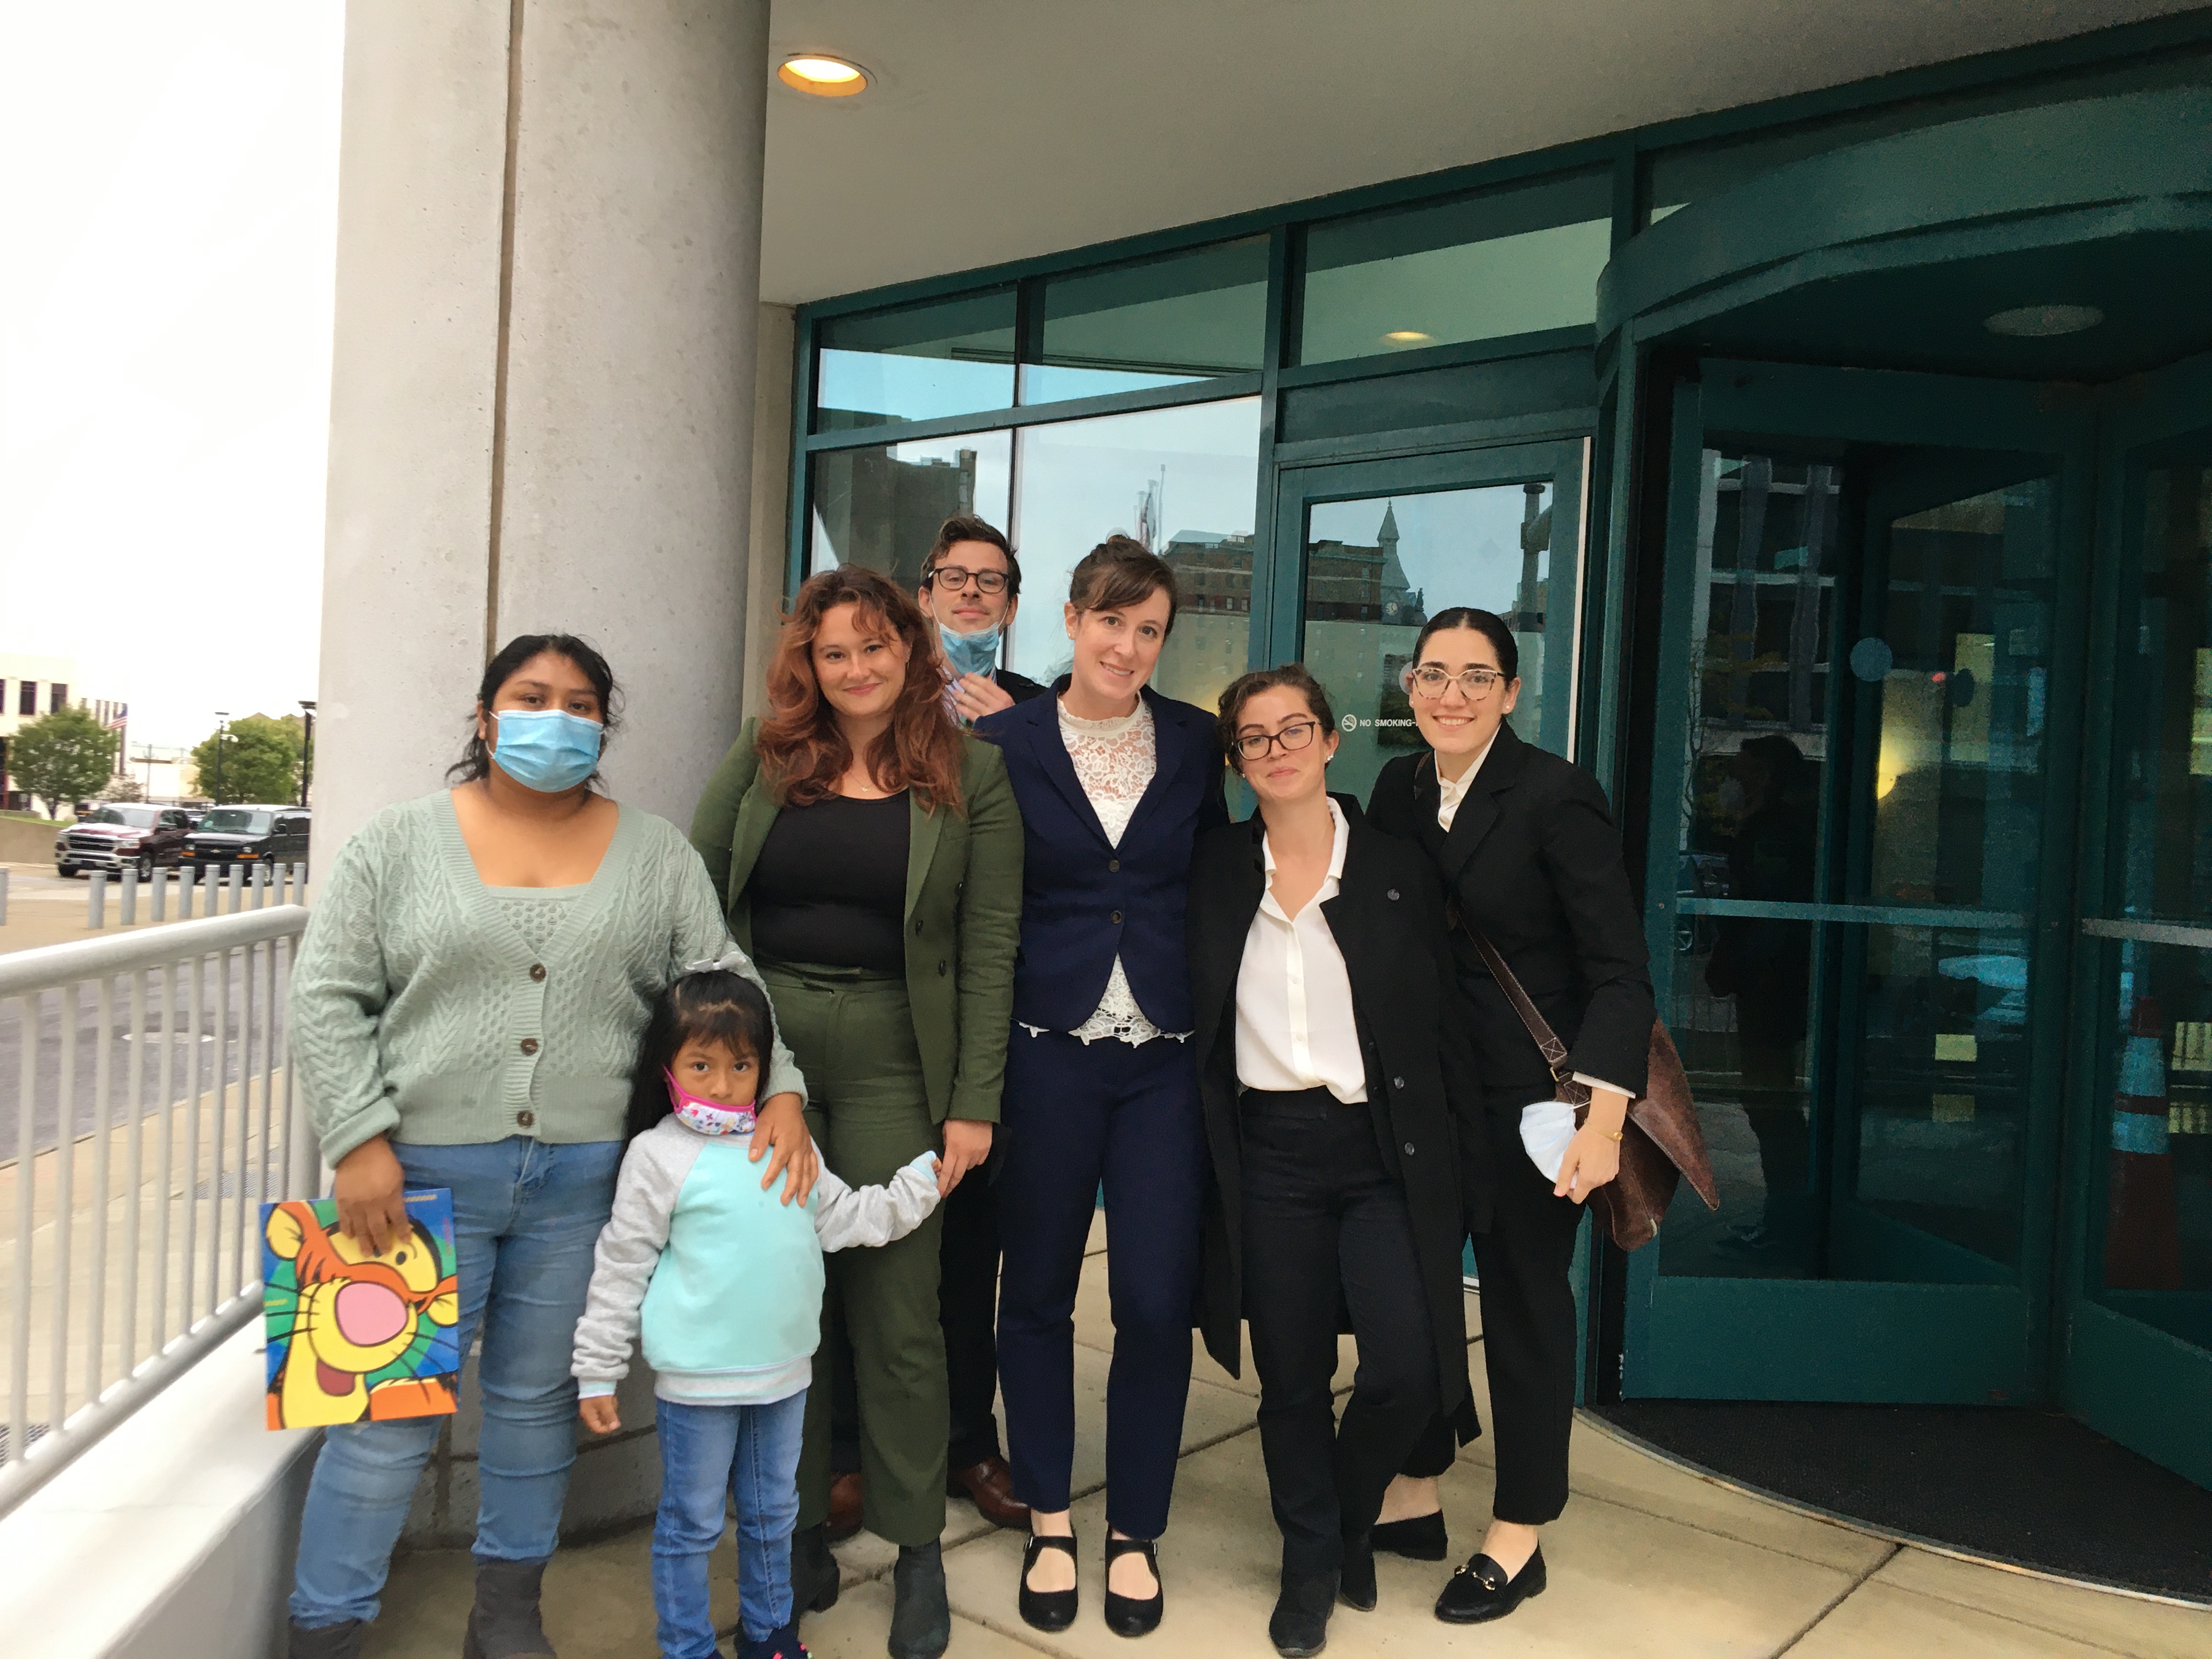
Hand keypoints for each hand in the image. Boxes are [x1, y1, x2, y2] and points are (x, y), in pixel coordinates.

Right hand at [333, 1136, 408, 1253]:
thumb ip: (397, 1196)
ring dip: (364, 1242)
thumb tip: (396, 1212)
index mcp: (390, 1197)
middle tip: (385, 1252)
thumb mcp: (398, 1177)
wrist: (358, 1150)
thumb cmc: (383, 1161)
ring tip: (367, 1253)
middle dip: (383, 1242)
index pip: (398, 1220)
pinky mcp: (341, 1202)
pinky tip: (350, 1237)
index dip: (402, 1232)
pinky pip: (344, 1221)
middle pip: (378, 1229)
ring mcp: (355, 1205)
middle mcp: (373, 1205)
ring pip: (360, 1230)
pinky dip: (347, 1230)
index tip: (405, 1241)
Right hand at [579, 1395, 620, 1434]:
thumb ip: (610, 1417)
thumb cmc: (598, 1392)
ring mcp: (592, 1406)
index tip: (616, 1425)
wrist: (595, 1376)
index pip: (597, 1429)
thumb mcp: (606, 1405)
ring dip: (611, 1407)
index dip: (607, 1429)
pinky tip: (611, 1396)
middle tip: (613, 1406)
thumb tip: (615, 1427)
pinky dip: (610, 1402)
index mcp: (588, 1416)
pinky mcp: (596, 1400)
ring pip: (605, 1413)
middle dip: (610, 1414)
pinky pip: (605, 1406)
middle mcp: (589, 1413)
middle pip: (602, 1421)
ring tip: (611, 1398)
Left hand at [750, 1092, 818, 1204]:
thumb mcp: (763, 1124)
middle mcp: (799, 1148)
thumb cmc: (774, 1114)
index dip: (772, 1175)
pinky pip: (814, 1165)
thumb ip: (759, 1141)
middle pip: (797, 1172)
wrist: (788, 1102)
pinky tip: (810, 1187)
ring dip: (805, 1188)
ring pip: (808, 1172)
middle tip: (785, 1202)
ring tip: (801, 1202)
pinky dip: (813, 1177)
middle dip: (792, 1189)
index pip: (779, 1162)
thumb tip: (753, 1158)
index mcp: (787, 1142)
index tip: (764, 1187)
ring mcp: (806, 1148)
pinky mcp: (809, 1148)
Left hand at [938, 1118, 992, 1195]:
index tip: (939, 1194)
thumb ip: (947, 1146)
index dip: (943, 1185)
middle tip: (946, 1191)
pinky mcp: (987, 1149)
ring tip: (959, 1160)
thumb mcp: (946, 1131)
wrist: (977, 1107)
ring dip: (962, 1167)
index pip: (947, 1173)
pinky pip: (979, 1160)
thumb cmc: (957, 1117)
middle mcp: (966, 1154)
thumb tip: (946, 1158)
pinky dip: (973, 1160)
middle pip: (958, 1175)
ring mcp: (978, 1153)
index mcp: (954, 1149)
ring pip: (969, 1167)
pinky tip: (971, 1153)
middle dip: (951, 1185)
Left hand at [951, 672, 1015, 722]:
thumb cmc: (1011, 716)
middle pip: (978, 692)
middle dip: (967, 685)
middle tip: (960, 681)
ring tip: (955, 692)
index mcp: (1003, 697)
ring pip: (973, 703)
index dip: (975, 678)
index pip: (987, 684)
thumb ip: (995, 691)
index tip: (967, 675)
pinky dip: (963, 710)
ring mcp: (989, 714)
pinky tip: (957, 706)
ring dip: (962, 697)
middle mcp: (996, 704)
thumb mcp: (1007, 701)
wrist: (1016, 734)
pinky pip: (971, 715)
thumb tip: (984, 680)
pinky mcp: (984, 724)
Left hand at [1554, 1088, 1628, 1201]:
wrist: (1605, 1127)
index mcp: (1588, 1180)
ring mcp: (1610, 1176)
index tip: (1567, 1177)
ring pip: (1594, 1182)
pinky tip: (1595, 1156)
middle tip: (1576, 1162)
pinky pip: (1602, 1175)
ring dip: (1588, 1174)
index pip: (1577, 1198)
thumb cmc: (1585, 1141)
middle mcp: (1601, 1181)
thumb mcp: (1569, 1157)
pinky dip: (1597, 1169)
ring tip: (1586, 1158)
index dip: (1569, 1191)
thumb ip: (1564, 1177)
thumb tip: (1558, 1194)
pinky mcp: (1616, 1169)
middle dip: (1578, 1179)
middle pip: (1586, 1189)